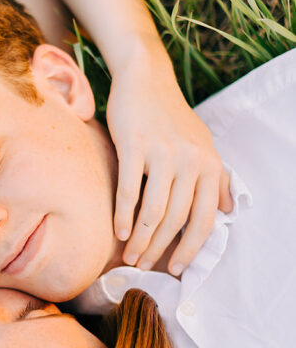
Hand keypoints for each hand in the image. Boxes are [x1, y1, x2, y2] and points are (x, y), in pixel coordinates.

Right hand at [107, 45, 231, 274]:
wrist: (146, 79)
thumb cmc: (171, 116)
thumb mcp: (202, 146)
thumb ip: (216, 179)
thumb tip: (229, 211)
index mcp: (209, 164)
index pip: (203, 219)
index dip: (190, 249)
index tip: (176, 268)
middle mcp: (190, 160)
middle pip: (176, 220)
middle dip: (159, 249)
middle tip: (144, 265)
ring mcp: (163, 153)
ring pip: (153, 210)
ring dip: (140, 239)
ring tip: (129, 255)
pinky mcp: (136, 145)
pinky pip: (130, 190)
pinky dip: (123, 215)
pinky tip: (118, 231)